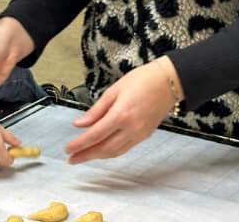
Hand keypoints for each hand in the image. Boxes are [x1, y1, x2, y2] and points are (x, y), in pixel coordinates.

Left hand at [66, 56, 181, 163]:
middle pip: (103, 148)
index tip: (67, 149)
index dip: (79, 144)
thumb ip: (96, 110)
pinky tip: (102, 150)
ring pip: (114, 152)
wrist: (170, 81)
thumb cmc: (145, 79)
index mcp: (121, 114)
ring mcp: (140, 133)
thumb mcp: (115, 90)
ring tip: (83, 157)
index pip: (94, 135)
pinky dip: (111, 152)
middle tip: (71, 159)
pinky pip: (125, 148)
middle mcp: (131, 128)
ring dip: (97, 156)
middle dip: (85, 155)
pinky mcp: (145, 134)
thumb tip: (79, 124)